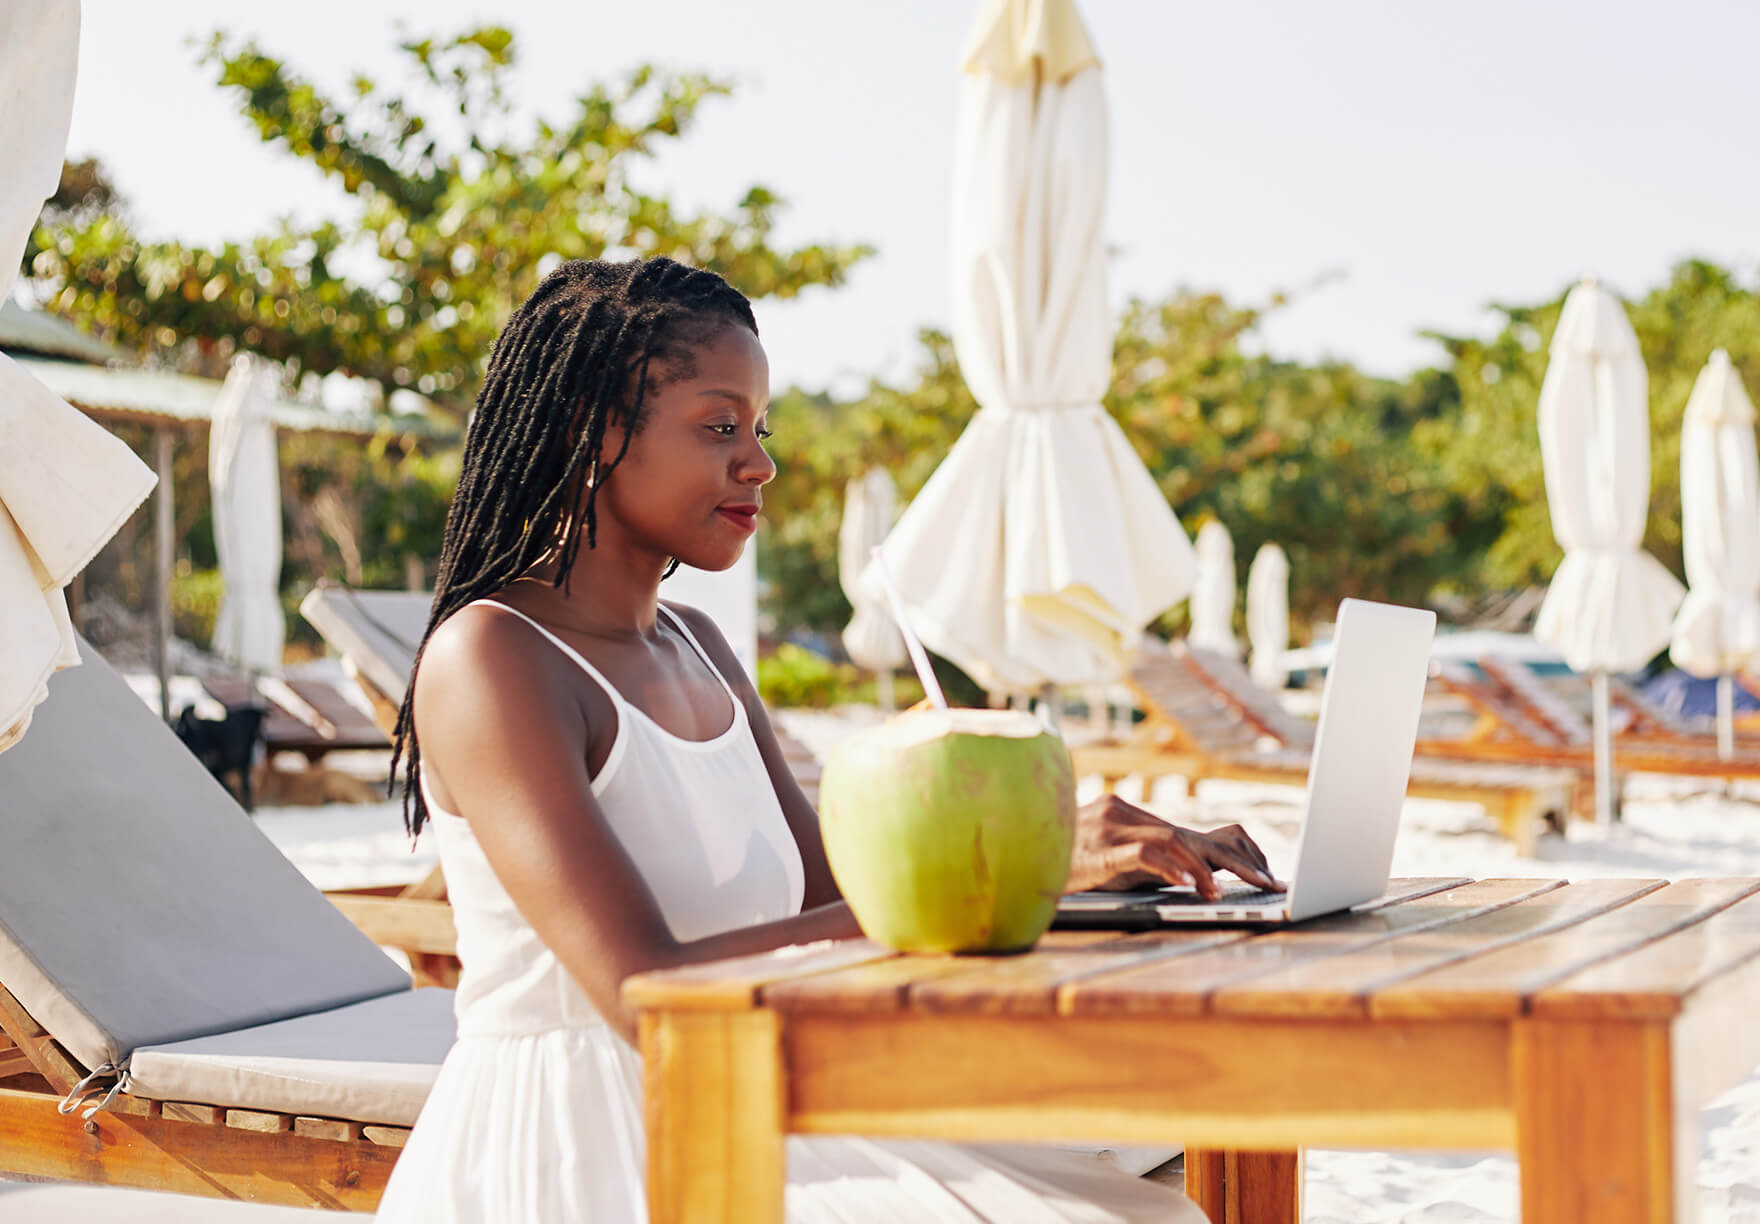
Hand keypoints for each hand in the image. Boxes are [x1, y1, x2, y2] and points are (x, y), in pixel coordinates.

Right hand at [1065, 794, 1283, 898]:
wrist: (1009, 857)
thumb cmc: (1055, 866)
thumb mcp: (1103, 862)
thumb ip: (1141, 861)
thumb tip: (1193, 877)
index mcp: (1126, 815)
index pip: (1189, 830)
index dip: (1231, 851)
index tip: (1263, 874)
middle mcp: (1122, 814)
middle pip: (1191, 833)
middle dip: (1236, 860)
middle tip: (1270, 884)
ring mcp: (1108, 829)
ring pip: (1174, 838)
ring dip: (1209, 868)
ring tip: (1234, 892)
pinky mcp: (1097, 851)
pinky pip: (1143, 854)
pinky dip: (1173, 869)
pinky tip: (1194, 886)